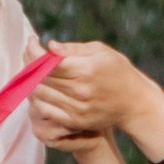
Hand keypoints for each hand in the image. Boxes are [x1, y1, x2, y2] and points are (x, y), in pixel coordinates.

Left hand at [35, 40, 163, 150]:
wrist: (135, 103)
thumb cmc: (119, 72)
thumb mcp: (101, 52)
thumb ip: (73, 49)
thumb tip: (50, 46)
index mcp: (86, 70)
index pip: (48, 61)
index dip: (34, 51)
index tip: (31, 42)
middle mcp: (80, 91)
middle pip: (41, 78)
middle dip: (29, 63)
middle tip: (28, 54)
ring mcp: (77, 108)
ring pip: (39, 95)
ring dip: (30, 82)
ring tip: (32, 70)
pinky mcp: (75, 121)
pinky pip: (46, 111)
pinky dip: (37, 99)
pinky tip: (39, 88)